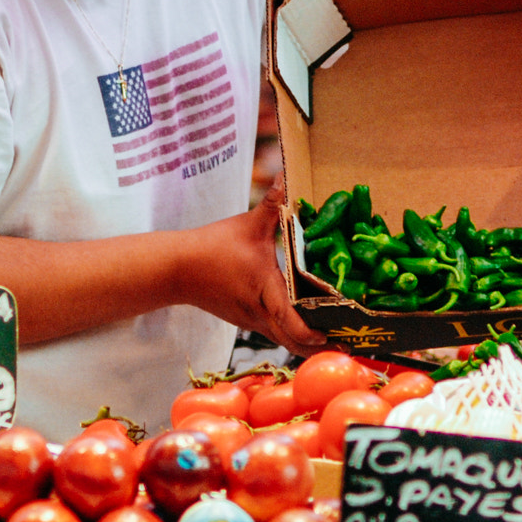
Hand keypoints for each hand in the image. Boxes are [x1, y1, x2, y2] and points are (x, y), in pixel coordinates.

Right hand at [177, 183, 325, 353]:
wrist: (178, 267)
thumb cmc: (213, 246)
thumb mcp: (247, 223)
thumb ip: (272, 202)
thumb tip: (287, 174)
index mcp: (263, 287)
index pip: (288, 321)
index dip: (310, 333)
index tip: (330, 335)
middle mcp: (258, 311)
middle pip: (290, 341)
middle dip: (316, 347)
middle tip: (344, 345)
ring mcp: (249, 320)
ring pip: (281, 340)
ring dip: (303, 344)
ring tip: (330, 340)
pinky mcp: (243, 319)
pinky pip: (271, 333)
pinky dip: (289, 335)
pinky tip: (303, 329)